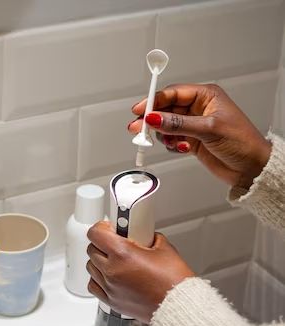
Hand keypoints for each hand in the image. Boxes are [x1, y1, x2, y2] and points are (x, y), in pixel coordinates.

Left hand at [86, 221, 193, 322]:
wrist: (179, 308)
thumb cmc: (175, 283)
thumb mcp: (165, 249)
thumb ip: (150, 238)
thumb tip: (145, 235)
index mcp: (122, 254)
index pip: (96, 233)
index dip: (101, 227)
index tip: (108, 227)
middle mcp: (112, 270)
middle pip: (92, 249)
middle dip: (102, 243)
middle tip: (115, 243)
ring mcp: (110, 287)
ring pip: (91, 267)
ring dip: (99, 261)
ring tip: (115, 260)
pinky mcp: (111, 300)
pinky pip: (93, 285)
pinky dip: (98, 278)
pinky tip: (110, 276)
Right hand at [128, 84, 270, 189]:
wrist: (251, 168)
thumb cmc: (243, 142)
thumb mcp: (209, 129)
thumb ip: (179, 124)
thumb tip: (155, 118)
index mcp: (206, 96)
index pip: (173, 93)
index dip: (154, 100)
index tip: (140, 109)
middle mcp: (198, 108)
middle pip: (165, 109)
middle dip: (153, 119)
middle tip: (139, 128)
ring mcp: (193, 125)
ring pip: (166, 125)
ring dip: (164, 135)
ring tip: (172, 141)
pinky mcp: (191, 140)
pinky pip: (171, 139)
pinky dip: (171, 144)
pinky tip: (180, 147)